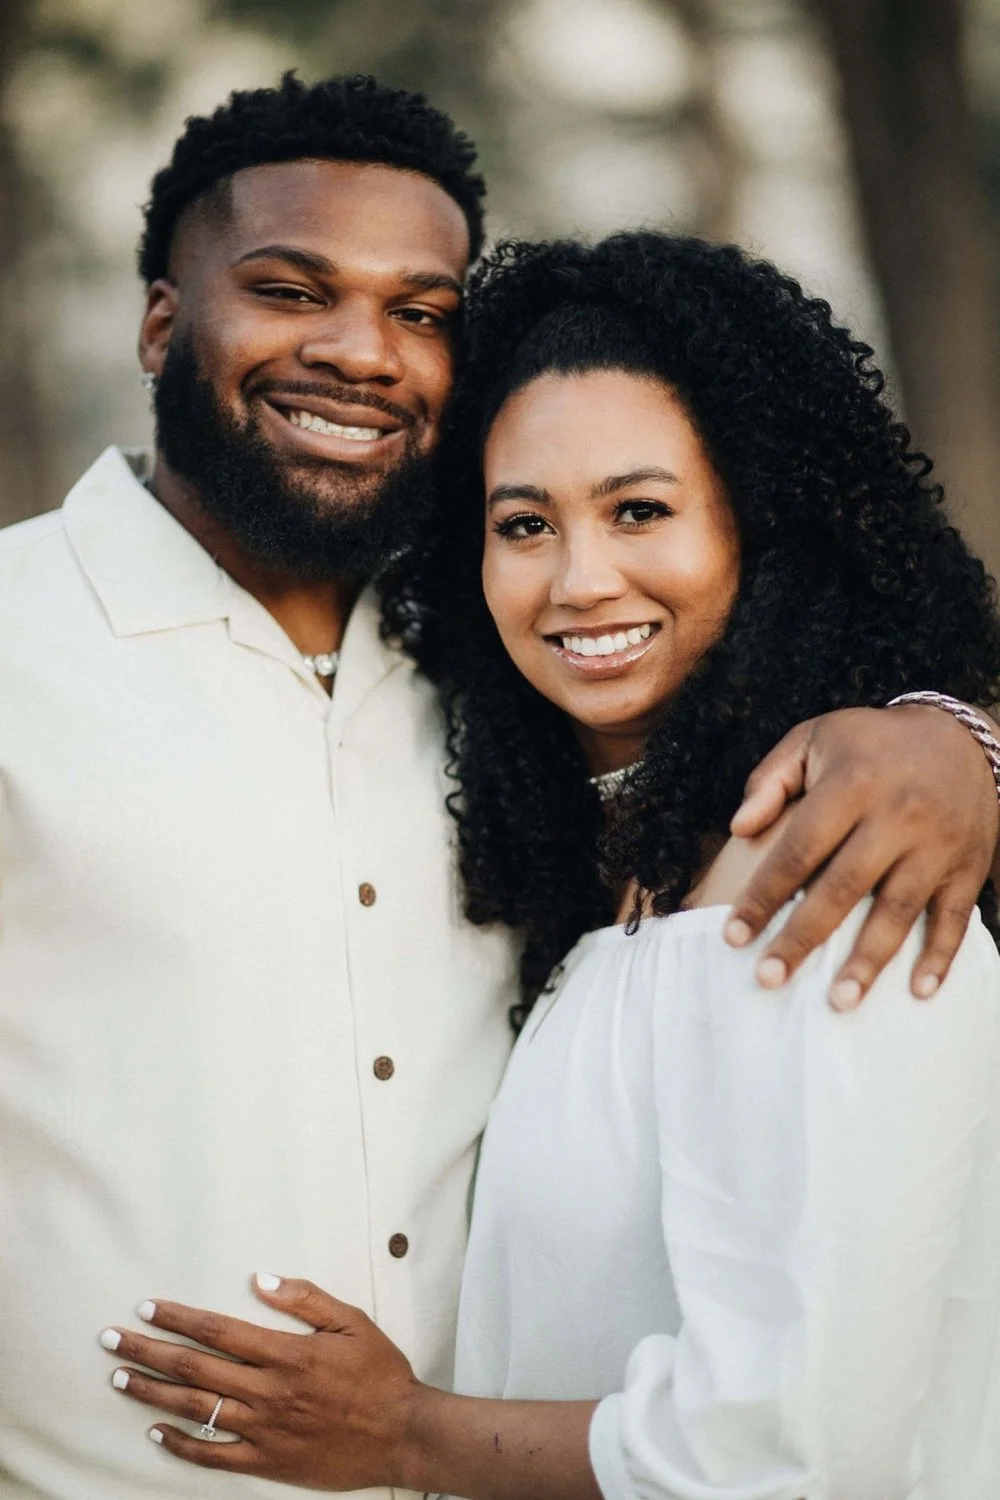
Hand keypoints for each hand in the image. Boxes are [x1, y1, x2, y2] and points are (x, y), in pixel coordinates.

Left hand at [99, 1275, 419, 1488]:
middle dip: (148, 1351)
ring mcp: (264, 1429)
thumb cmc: (380, 1375)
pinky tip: (156, 1431)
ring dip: (154, 1392)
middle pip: (195, 1367)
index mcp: (287, 1353)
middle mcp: (268, 1391)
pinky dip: (181, 1444)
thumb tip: (262, 1279)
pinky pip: (214, 1454)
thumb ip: (305, 1299)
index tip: (148, 1308)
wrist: (401, 1433)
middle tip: (113, 1340)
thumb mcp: (352, 1322)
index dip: (178, 1318)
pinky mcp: (267, 1461)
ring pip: (196, 1408)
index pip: (218, 1330)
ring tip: (121, 1379)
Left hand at [724, 705, 998, 1006]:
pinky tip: (918, 991)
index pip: (799, 849)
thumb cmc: (872, 744)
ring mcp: (937, 846)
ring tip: (840, 1001)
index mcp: (852, 784)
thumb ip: (771, 779)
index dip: (764, 895)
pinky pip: (955, 917)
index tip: (734, 936)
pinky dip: (941, 956)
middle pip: (844, 887)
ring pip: (899, 911)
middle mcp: (897, 816)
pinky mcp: (968, 866)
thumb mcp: (816, 738)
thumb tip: (738, 828)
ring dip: (869, 960)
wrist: (962, 737)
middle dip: (804, 937)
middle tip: (769, 979)